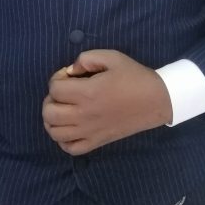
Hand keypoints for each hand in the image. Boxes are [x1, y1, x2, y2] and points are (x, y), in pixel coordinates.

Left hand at [42, 50, 171, 155]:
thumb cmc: (133, 76)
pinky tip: (69, 126)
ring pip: (55, 133)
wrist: (155, 100)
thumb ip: (86, 58)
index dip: (57, 78)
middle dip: (50, 99)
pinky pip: (69, 148)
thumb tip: (70, 70)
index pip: (55, 88)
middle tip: (64, 91)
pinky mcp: (96, 143)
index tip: (70, 75)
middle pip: (49, 113)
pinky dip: (62, 139)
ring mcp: (89, 132)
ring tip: (63, 108)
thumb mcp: (111, 57)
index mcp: (88, 93)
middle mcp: (85, 115)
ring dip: (52, 119)